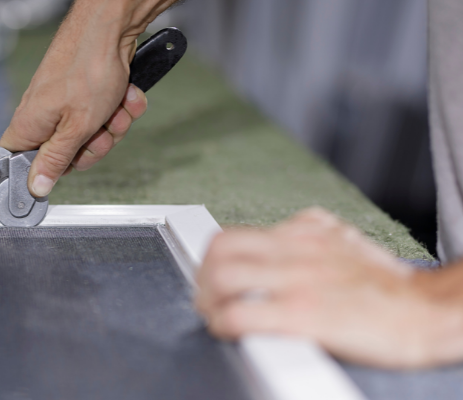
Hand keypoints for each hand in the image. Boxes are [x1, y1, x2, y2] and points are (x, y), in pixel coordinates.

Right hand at [0, 0, 174, 196]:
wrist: (112, 29)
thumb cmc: (88, 68)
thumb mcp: (76, 128)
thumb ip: (56, 161)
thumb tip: (36, 187)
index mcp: (28, 126)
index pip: (20, 165)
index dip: (43, 173)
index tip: (61, 172)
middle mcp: (44, 116)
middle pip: (68, 156)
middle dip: (94, 146)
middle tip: (98, 131)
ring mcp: (67, 106)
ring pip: (93, 138)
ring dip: (112, 125)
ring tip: (113, 106)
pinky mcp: (88, 96)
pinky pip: (106, 118)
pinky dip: (120, 108)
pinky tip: (123, 95)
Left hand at [195, 207, 462, 368]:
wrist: (425, 312)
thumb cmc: (386, 284)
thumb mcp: (345, 240)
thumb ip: (311, 232)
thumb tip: (286, 229)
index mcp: (304, 233)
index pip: (234, 235)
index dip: (212, 260)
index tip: (211, 279)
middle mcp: (295, 250)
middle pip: (219, 250)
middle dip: (202, 278)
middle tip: (207, 300)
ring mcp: (296, 281)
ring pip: (222, 277)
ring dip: (208, 301)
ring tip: (216, 316)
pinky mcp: (302, 314)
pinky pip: (240, 313)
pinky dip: (224, 323)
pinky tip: (231, 331)